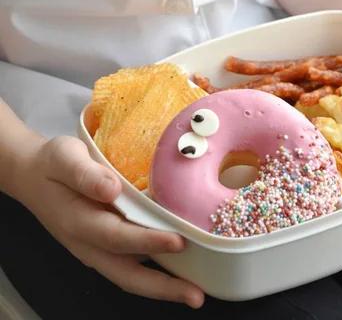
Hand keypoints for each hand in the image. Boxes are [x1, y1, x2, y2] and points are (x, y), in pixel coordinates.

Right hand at [17, 136, 204, 307]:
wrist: (33, 176)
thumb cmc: (52, 164)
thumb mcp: (64, 157)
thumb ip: (85, 173)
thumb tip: (111, 188)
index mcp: (79, 222)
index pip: (117, 237)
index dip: (147, 241)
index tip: (177, 242)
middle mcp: (88, 243)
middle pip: (127, 274)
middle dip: (162, 287)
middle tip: (195, 296)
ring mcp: (96, 248)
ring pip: (130, 275)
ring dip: (162, 287)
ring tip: (195, 292)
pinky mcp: (104, 245)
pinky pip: (131, 263)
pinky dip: (155, 271)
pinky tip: (179, 267)